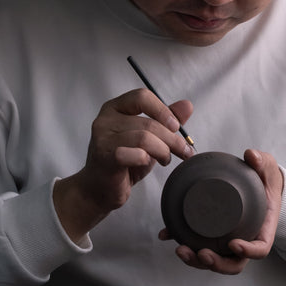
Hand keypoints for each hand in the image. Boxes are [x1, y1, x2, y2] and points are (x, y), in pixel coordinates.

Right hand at [54, 88, 193, 241]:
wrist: (98, 189)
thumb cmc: (123, 162)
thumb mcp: (148, 138)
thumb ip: (165, 121)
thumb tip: (187, 105)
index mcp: (115, 108)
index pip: (142, 96)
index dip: (163, 111)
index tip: (176, 127)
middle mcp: (106, 119)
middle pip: (148, 122)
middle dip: (172, 139)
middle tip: (183, 151)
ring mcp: (103, 138)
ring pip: (144, 138)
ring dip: (162, 151)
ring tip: (165, 159)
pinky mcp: (104, 157)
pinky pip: (133, 153)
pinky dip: (145, 159)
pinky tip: (147, 163)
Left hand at [164, 148, 283, 273]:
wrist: (259, 186)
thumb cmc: (265, 181)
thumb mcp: (267, 168)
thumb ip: (261, 161)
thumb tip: (250, 155)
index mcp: (263, 229)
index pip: (260, 249)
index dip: (248, 252)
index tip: (234, 244)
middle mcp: (246, 240)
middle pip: (233, 263)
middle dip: (216, 263)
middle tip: (201, 253)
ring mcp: (229, 240)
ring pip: (215, 260)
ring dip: (196, 260)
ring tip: (181, 249)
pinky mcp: (213, 236)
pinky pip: (199, 245)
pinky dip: (183, 241)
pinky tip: (167, 234)